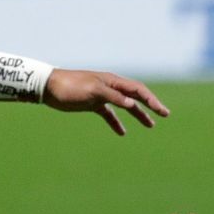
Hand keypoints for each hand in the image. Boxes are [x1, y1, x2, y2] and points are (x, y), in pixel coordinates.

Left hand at [43, 70, 168, 135]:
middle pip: (135, 96)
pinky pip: (109, 114)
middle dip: (151, 105)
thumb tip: (132, 103)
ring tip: (150, 125)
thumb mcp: (93, 91)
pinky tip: (122, 132)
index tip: (163, 112)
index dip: (152, 100)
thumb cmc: (71, 87)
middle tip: (165, 114)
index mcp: (112, 81)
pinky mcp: (92, 104)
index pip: (138, 90)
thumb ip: (113, 97)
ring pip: (125, 106)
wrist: (49, 88)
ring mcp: (102, 95)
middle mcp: (110, 87)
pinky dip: (116, 122)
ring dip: (137, 114)